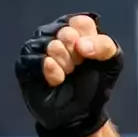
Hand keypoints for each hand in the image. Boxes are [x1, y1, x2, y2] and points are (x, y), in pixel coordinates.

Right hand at [15, 13, 124, 136]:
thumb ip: (105, 46)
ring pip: (52, 46)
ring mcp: (37, 47)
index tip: (90, 57)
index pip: (81, 23)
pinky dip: (53, 72)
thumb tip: (81, 45)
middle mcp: (53, 34)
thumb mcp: (112, 63)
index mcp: (74, 29)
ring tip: (67, 75)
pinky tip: (57, 80)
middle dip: (77, 55)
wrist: (80, 114)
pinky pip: (39, 60)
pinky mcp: (26, 64)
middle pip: (66, 33)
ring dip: (65, 65)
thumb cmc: (94, 85)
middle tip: (77, 67)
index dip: (90, 42)